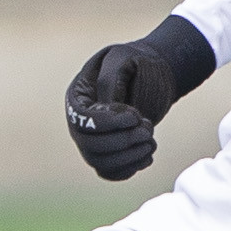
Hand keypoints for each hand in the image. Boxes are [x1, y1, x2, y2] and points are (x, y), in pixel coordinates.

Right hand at [64, 14, 218, 181]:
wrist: (151, 75)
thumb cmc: (136, 63)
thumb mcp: (122, 58)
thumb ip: (109, 79)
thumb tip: (105, 107)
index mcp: (78, 97)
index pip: (81, 119)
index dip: (107, 123)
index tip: (134, 116)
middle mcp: (79, 122)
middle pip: (90, 145)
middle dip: (122, 141)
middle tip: (147, 128)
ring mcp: (92, 140)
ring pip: (100, 162)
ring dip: (129, 156)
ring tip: (151, 141)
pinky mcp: (107, 154)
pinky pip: (110, 172)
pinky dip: (129, 169)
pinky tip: (147, 155)